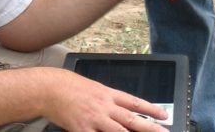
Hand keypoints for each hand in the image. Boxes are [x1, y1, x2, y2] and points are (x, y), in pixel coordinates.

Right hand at [47, 70, 168, 131]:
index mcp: (108, 94)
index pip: (134, 102)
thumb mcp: (93, 88)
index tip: (164, 115)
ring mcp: (94, 120)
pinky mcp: (82, 130)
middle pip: (131, 119)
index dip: (151, 109)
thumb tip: (124, 109)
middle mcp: (104, 107)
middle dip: (150, 127)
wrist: (50, 89)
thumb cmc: (70, 87)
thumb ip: (108, 99)